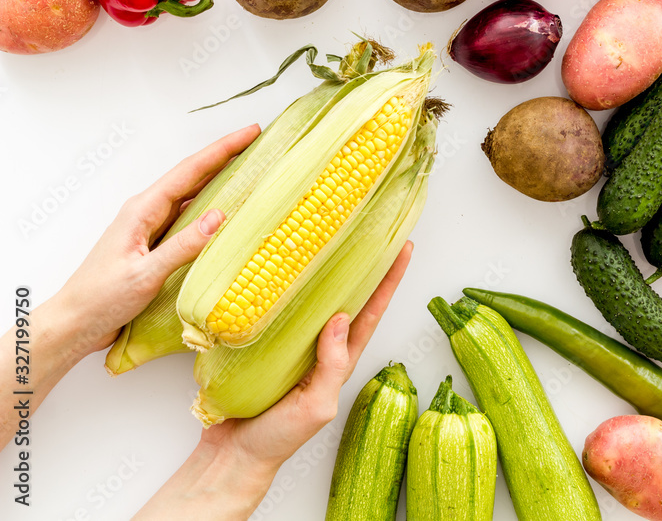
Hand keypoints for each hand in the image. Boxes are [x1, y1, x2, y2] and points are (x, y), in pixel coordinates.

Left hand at [51, 123, 260, 355]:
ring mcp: (151, 229)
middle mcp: (147, 213)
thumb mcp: (145, 274)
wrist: (75, 323)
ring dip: (220, 182)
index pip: (190, 171)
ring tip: (249, 171)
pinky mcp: (155, 246)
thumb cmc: (101, 299)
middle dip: (225, 157)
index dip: (222, 150)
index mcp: (142, 210)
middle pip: (193, 177)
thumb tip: (220, 216)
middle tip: (257, 143)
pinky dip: (210, 210)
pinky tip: (226, 213)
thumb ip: (183, 246)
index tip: (250, 133)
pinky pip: (188, 220)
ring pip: (192, 197)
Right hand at [200, 240, 413, 466]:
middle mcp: (320, 346)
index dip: (388, 281)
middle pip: (348, 297)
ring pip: (315, 299)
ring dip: (326, 270)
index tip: (404, 249)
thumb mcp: (316, 405)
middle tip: (375, 230)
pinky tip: (283, 267)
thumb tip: (340, 317)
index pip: (371, 312)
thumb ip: (332, 366)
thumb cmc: (278, 438)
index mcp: (340, 359)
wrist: (232, 456)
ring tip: (336, 237)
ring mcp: (293, 344)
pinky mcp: (265, 344)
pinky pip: (280, 310)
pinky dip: (285, 287)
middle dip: (364, 266)